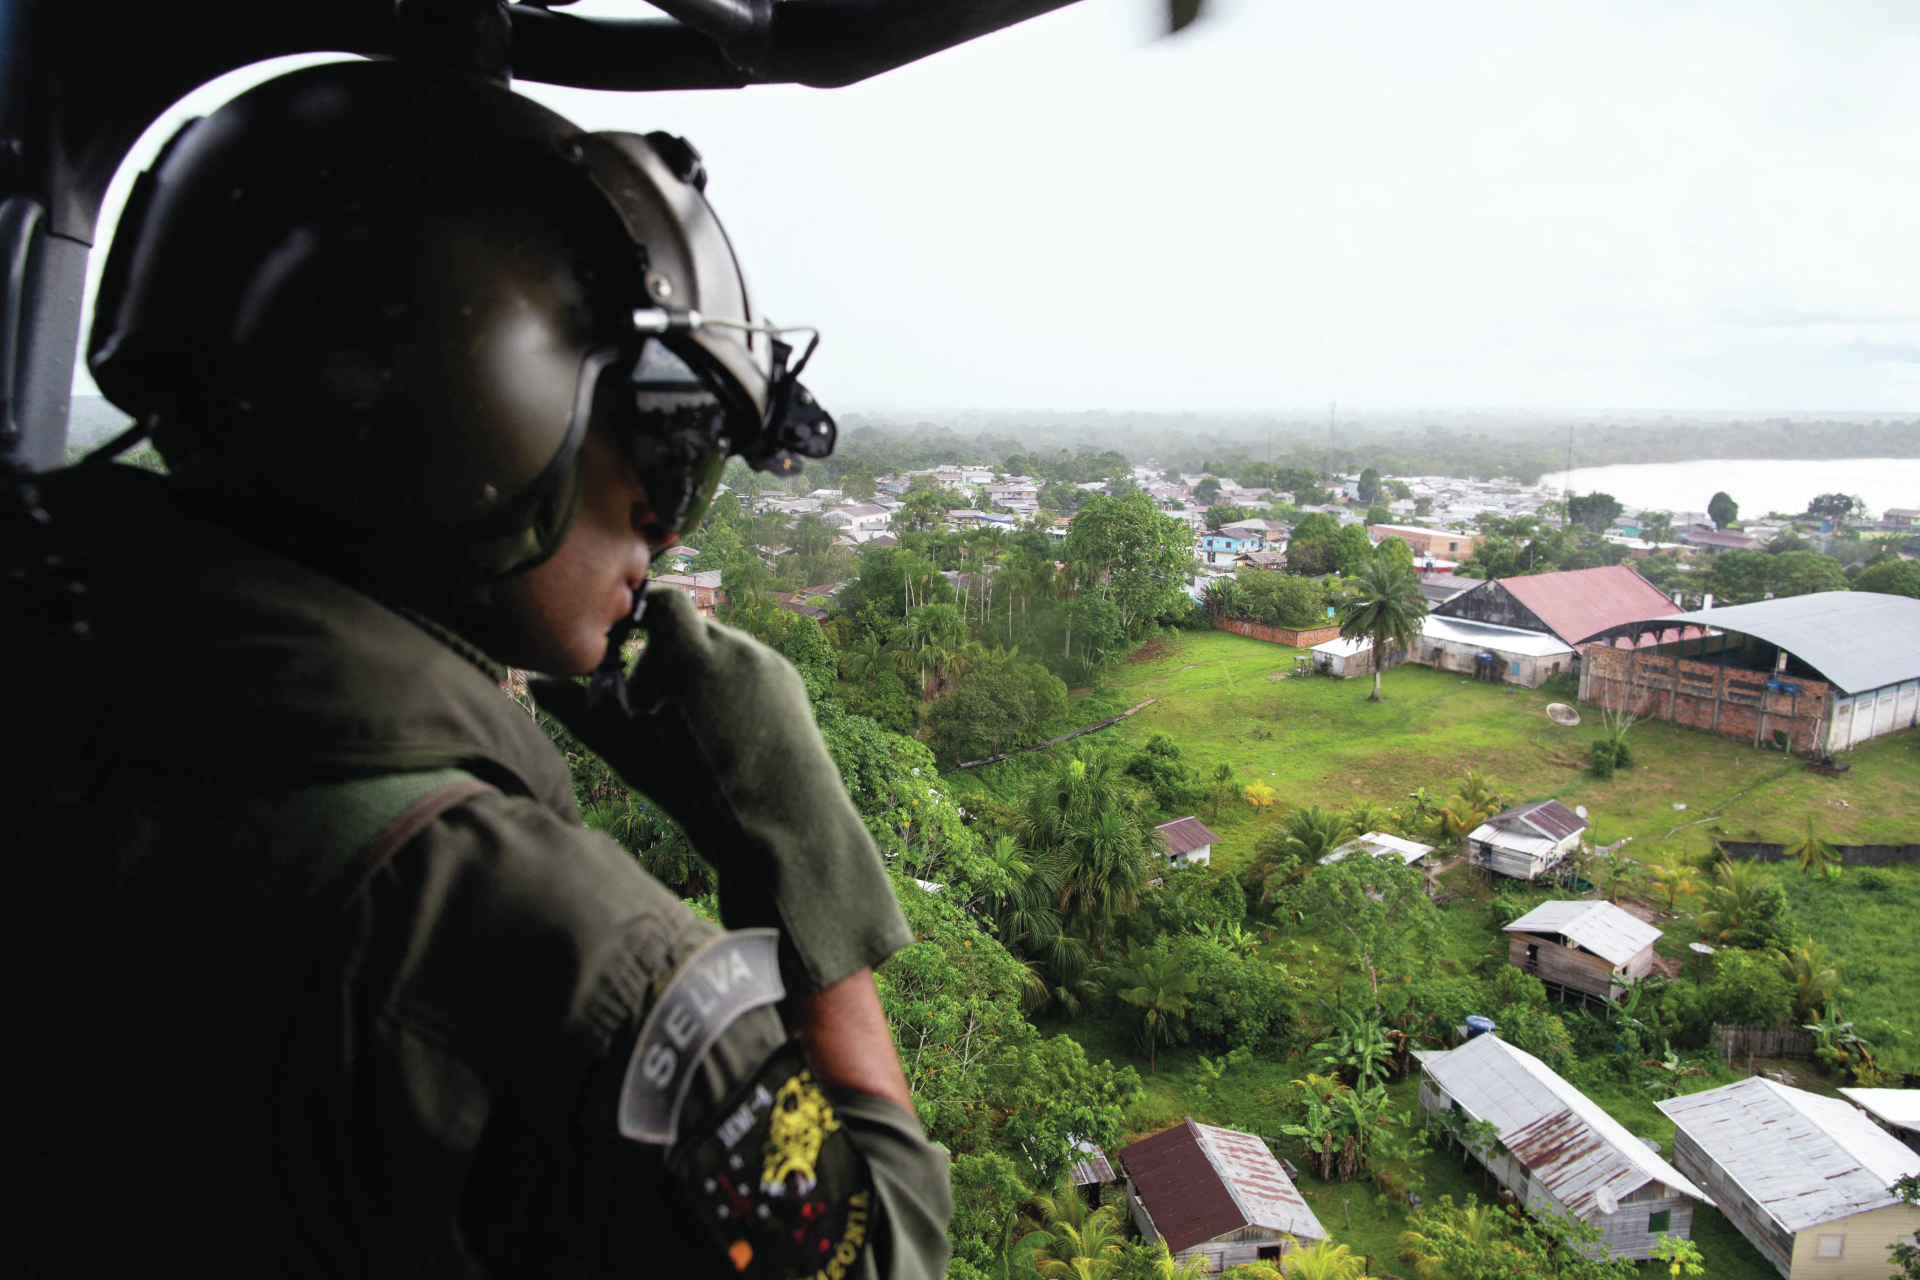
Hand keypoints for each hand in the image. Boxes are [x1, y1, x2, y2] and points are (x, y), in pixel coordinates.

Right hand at [531, 584, 909, 994]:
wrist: (780, 824)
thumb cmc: (695, 792)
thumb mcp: (629, 753)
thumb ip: (581, 713)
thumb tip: (535, 682)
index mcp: (692, 656)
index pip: (662, 602)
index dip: (641, 620)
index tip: (628, 653)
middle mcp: (734, 646)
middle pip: (687, 632)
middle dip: (665, 664)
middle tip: (656, 716)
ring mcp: (766, 661)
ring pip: (719, 650)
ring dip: (699, 676)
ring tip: (694, 732)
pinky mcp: (787, 678)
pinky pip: (748, 666)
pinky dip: (731, 688)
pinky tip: (727, 733)